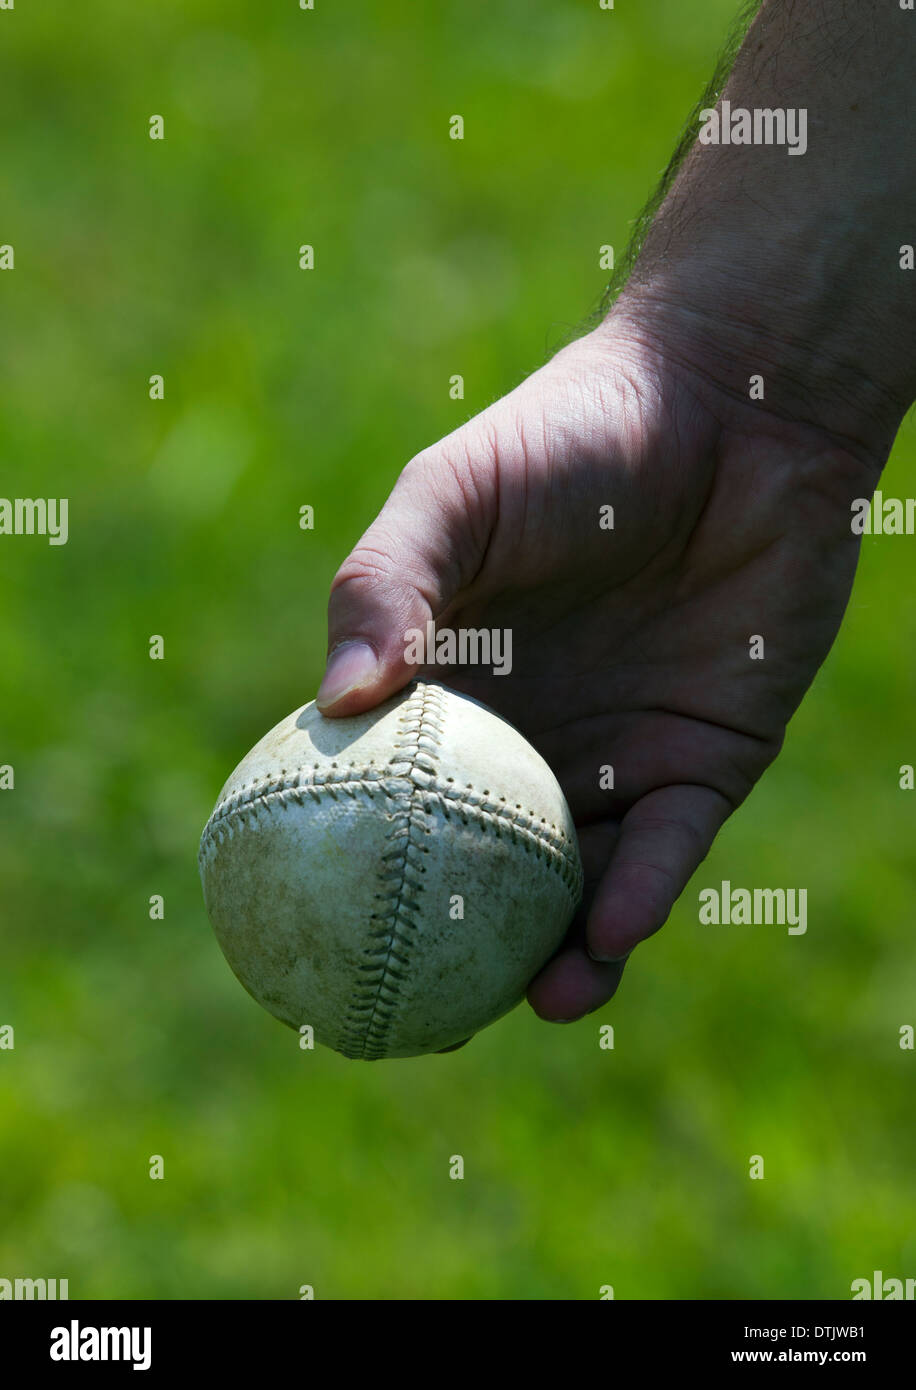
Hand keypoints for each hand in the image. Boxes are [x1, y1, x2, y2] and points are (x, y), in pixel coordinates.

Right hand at [317, 307, 878, 1024]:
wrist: (731, 407)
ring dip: (563, 952)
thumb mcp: (452, 496)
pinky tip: (610, 927)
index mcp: (456, 687)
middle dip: (461, 943)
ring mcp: (619, 753)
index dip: (355, 869)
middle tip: (424, 1014)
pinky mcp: (706, 758)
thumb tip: (332, 707)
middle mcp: (533, 736)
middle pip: (486, 866)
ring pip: (582, 879)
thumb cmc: (573, 436)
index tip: (313, 937)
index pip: (394, 797)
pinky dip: (642, 890)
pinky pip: (669, 843)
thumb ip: (385, 587)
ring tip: (539, 1000)